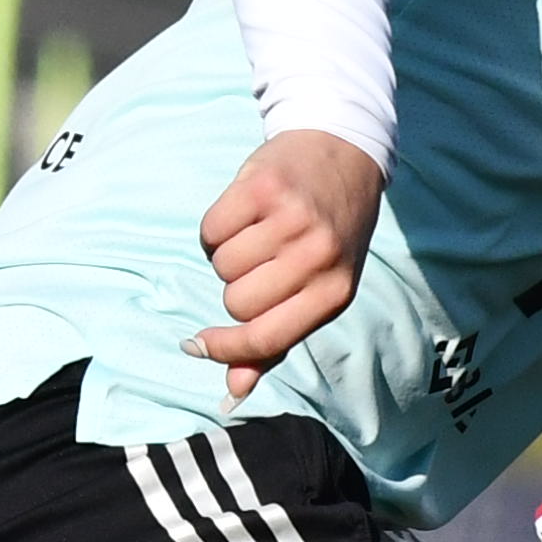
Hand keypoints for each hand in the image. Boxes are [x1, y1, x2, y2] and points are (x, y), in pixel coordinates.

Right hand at [192, 132, 383, 399]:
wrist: (342, 151)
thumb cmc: (328, 232)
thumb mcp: (319, 289)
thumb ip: (275, 342)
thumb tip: (233, 390)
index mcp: (335, 292)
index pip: (266, 339)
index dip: (226, 349)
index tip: (199, 346)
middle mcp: (318, 257)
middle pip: (236, 302)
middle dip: (235, 288)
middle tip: (261, 263)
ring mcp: (291, 219)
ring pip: (221, 266)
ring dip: (228, 254)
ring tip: (258, 234)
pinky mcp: (263, 186)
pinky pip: (212, 228)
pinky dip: (218, 225)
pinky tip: (246, 213)